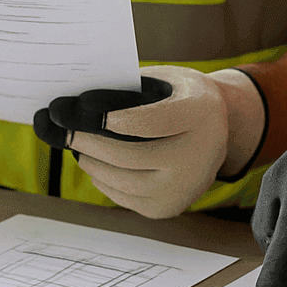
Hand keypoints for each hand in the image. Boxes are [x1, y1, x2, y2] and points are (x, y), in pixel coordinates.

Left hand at [35, 65, 266, 219]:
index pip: (147, 122)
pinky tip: (97, 164)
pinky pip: (125, 197)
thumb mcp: (166, 79)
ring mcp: (185, 187)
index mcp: (199, 114)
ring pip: (123, 181)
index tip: (82, 112)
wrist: (221, 130)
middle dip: (89, 143)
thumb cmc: (181, 97)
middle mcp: (199, 155)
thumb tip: (78, 104)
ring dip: (92, 163)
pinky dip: (104, 181)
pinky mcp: (169, 207)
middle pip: (130, 156)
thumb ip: (131, 87)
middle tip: (66, 133)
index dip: (110, 120)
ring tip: (79, 148)